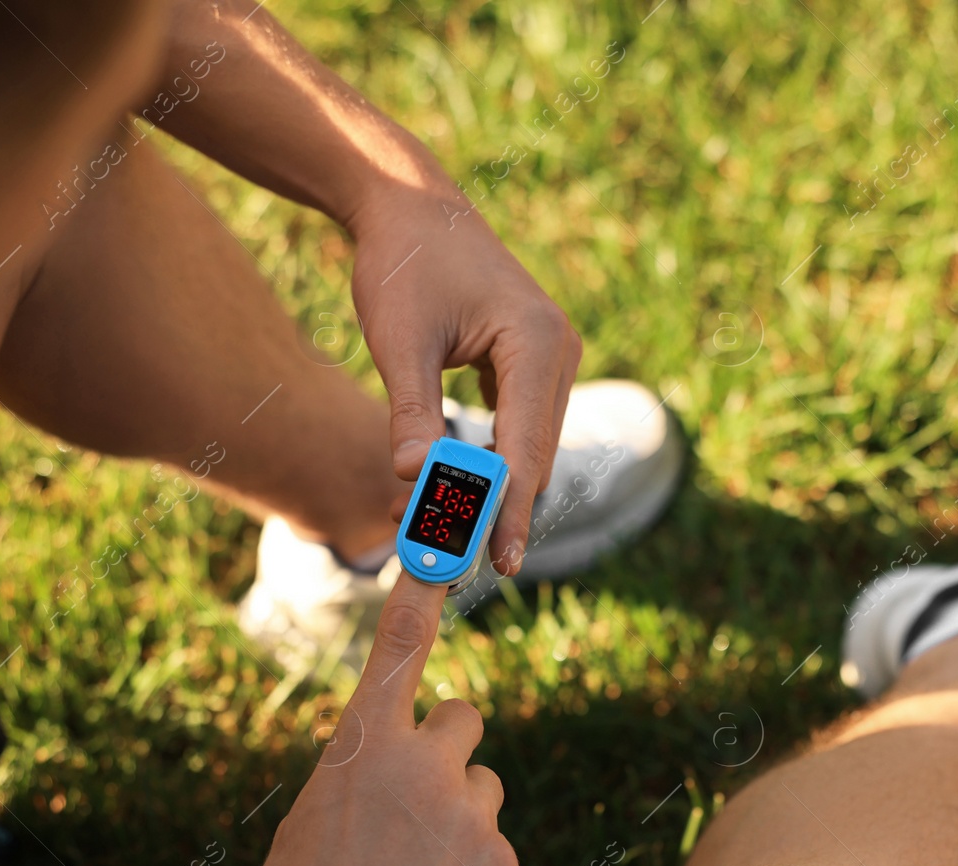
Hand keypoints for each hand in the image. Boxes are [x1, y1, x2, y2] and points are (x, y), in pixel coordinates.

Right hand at [221, 574, 517, 865]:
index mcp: (360, 748)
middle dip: (448, 752)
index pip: (399, 648)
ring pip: (484, 787)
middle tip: (418, 806)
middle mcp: (420, 765)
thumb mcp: (312, 822)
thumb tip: (394, 761)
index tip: (446, 540)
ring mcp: (467, 813)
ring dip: (461, 816)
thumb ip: (361, 774)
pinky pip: (494, 844)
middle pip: (465, 719)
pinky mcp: (499, 862)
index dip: (424, 589)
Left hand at [348, 182, 582, 575]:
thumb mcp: (399, 340)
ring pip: (531, 446)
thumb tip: (411, 477)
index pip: (527, 447)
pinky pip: (522, 426)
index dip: (512, 511)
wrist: (409, 208)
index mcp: (536, 342)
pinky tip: (459, 493)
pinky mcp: (534, 361)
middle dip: (501, 511)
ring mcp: (552, 356)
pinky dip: (494, 462)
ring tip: (451, 538)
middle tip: (462, 565)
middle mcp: (558, 350)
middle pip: (536, 454)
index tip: (501, 564)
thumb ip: (411, 410)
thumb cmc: (402, 265)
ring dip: (495, 491)